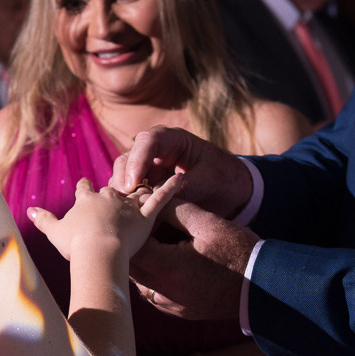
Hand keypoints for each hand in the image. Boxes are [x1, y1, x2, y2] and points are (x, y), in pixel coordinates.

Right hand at [26, 173, 183, 263]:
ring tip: (149, 182)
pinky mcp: (146, 215)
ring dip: (142, 187)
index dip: (84, 187)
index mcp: (86, 200)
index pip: (84, 189)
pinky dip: (172, 187)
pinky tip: (181, 177)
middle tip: (118, 188)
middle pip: (112, 188)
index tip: (84, 183)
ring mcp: (128, 205)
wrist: (97, 253)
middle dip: (115, 187)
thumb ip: (43, 220)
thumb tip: (27, 210)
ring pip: (137, 191)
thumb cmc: (75, 245)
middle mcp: (108, 197)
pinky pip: (161, 198)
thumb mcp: (54, 232)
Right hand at [112, 126, 253, 216]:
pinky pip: (131, 191)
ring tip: (127, 210)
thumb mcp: (209, 180)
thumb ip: (186, 187)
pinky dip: (128, 202)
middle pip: (129, 157)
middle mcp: (156, 151)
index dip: (138, 160)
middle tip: (125, 200)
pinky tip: (132, 216)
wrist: (231, 189)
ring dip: (123, 192)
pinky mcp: (147, 184)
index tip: (134, 183)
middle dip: (125, 178)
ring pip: (124, 175)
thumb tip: (156, 199)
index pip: (148, 141)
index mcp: (174, 139)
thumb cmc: (223, 177)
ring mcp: (149, 167)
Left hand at [128, 199, 256, 320]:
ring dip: (141, 263)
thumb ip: (175, 209)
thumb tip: (150, 200)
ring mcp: (171, 304)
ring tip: (151, 244)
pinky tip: (166, 263)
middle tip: (137, 229)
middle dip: (131, 246)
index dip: (130, 230)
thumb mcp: (208, 223)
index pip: (131, 248)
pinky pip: (154, 293)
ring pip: (139, 282)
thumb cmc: (238, 251)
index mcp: (169, 268)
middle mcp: (165, 291)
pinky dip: (154, 278)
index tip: (134, 217)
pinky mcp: (178, 311)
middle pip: (129, 267)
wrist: (264, 286)